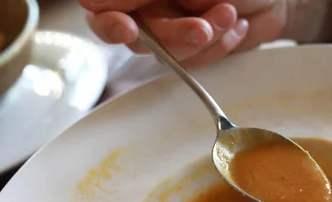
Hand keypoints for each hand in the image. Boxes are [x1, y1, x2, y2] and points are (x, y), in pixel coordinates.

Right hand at [79, 0, 331, 68]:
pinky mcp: (193, 51)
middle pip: (137, 36)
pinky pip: (194, 65)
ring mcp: (170, 29)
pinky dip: (219, 48)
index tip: (125, 27)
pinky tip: (237, 28)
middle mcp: (148, 6)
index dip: (107, 18)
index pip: (100, 5)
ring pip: (167, 55)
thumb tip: (95, 1)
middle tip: (204, 26)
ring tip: (231, 14)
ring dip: (204, 39)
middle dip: (174, 34)